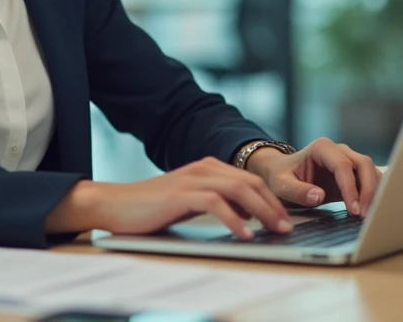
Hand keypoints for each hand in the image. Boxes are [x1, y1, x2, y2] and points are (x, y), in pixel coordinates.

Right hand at [46, 157, 292, 239]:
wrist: (114, 204)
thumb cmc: (150, 208)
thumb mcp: (189, 203)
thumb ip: (215, 204)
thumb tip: (247, 217)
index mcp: (207, 168)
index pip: (249, 180)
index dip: (270, 199)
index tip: (285, 219)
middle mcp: (203, 168)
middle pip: (250, 182)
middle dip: (273, 204)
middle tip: (288, 226)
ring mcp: (192, 179)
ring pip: (238, 189)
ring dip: (261, 211)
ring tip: (275, 230)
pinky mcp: (180, 194)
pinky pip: (215, 203)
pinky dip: (234, 218)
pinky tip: (244, 234)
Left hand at [245, 138, 381, 216]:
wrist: (282, 173)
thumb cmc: (281, 176)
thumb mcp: (281, 185)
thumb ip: (297, 191)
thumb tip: (319, 196)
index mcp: (322, 147)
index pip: (342, 165)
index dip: (350, 187)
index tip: (354, 209)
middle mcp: (338, 150)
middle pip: (364, 164)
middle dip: (369, 190)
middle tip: (365, 215)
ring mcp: (348, 161)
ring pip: (371, 171)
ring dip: (374, 192)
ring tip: (369, 215)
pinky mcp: (352, 175)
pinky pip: (369, 181)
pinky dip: (372, 194)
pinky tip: (368, 211)